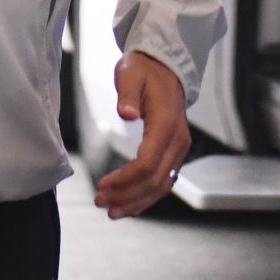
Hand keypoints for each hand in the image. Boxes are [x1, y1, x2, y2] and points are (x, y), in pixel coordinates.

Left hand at [93, 52, 189, 218]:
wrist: (165, 67)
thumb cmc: (144, 70)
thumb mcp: (130, 74)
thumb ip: (128, 95)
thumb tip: (126, 114)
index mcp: (166, 124)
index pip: (147, 163)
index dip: (124, 179)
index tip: (101, 185)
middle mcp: (178, 140)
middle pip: (155, 180)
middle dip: (127, 196)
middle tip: (100, 202)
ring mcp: (179, 148)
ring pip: (162, 186)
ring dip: (136, 201)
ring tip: (111, 211)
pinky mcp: (174, 153)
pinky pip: (164, 181)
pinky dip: (146, 196)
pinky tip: (129, 204)